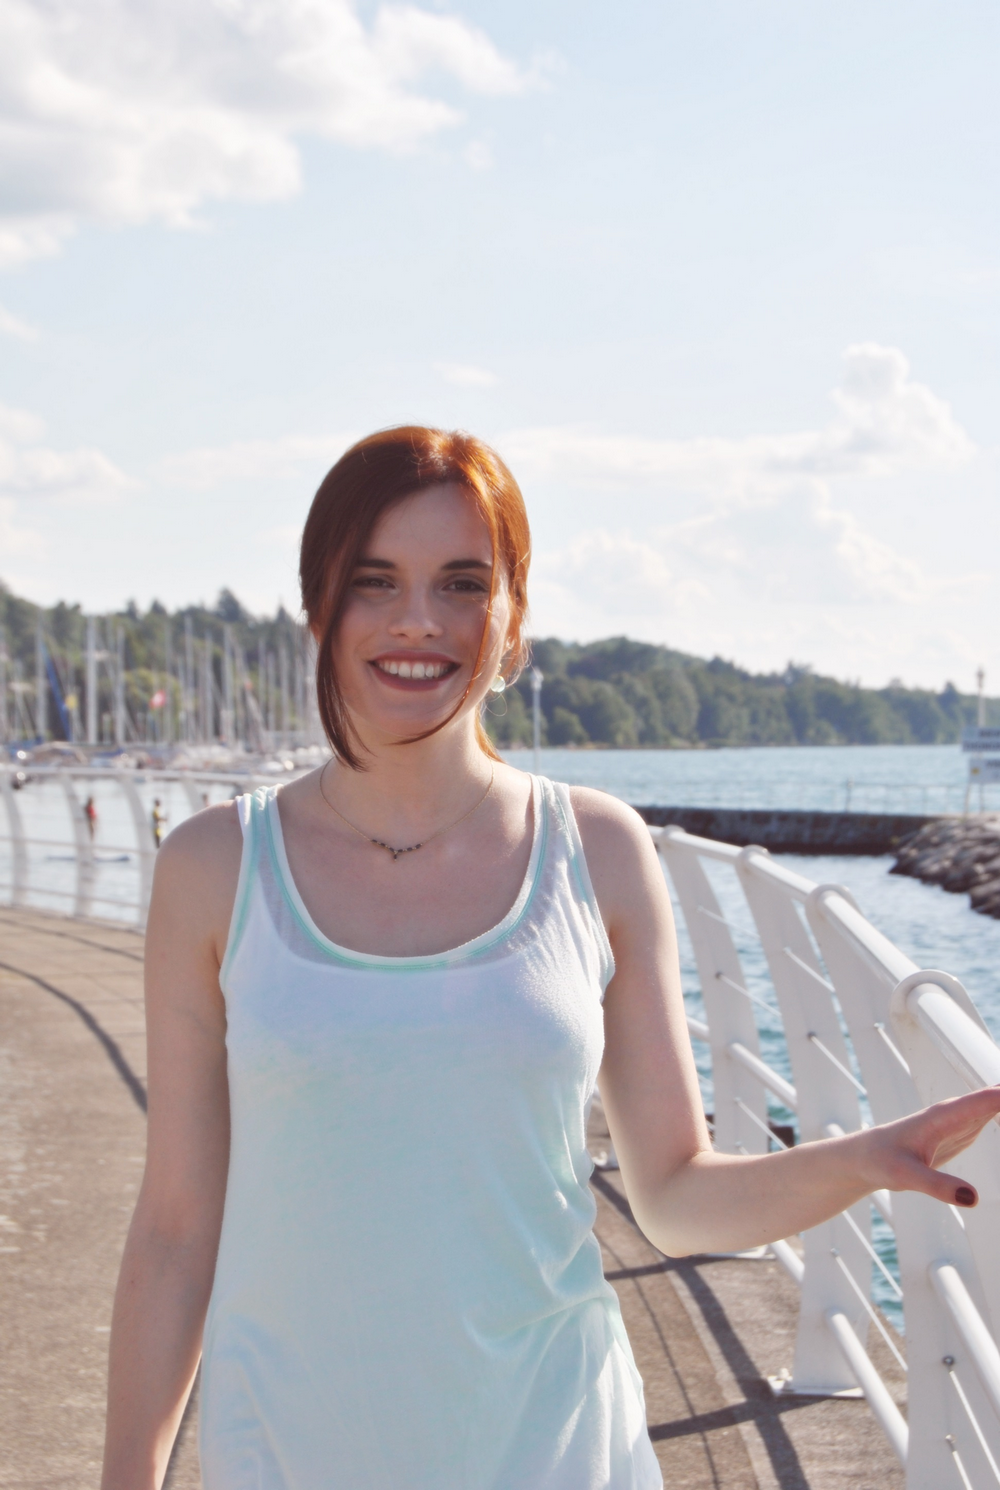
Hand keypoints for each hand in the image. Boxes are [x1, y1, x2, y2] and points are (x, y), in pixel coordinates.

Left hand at [856, 1086, 999, 1207]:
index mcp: (945, 1115)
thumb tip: (972, 1198)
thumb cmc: (881, 1161)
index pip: (991, 1098)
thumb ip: (937, 1186)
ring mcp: (963, 1120)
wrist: (865, 1158)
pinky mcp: (965, 1131)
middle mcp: (957, 1112)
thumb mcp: (905, 1177)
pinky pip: (996, 1116)